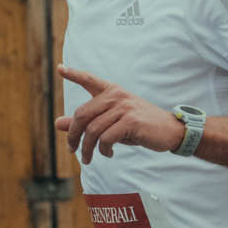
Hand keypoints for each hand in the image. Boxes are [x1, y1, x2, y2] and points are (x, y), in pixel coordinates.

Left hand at [56, 65, 187, 163]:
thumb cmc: (139, 127)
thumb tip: (58, 123)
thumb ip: (86, 122)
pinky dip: (103, 150)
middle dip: (73, 135)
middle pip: (82, 115)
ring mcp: (124, 107)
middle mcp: (116, 96)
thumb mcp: (111, 122)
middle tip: (72, 150)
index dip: (74, 74)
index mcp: (112, 91)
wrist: (170, 131)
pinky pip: (106, 138)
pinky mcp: (130, 121)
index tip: (60, 69)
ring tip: (87, 158)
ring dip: (87, 148)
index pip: (89, 80)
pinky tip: (107, 153)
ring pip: (93, 130)